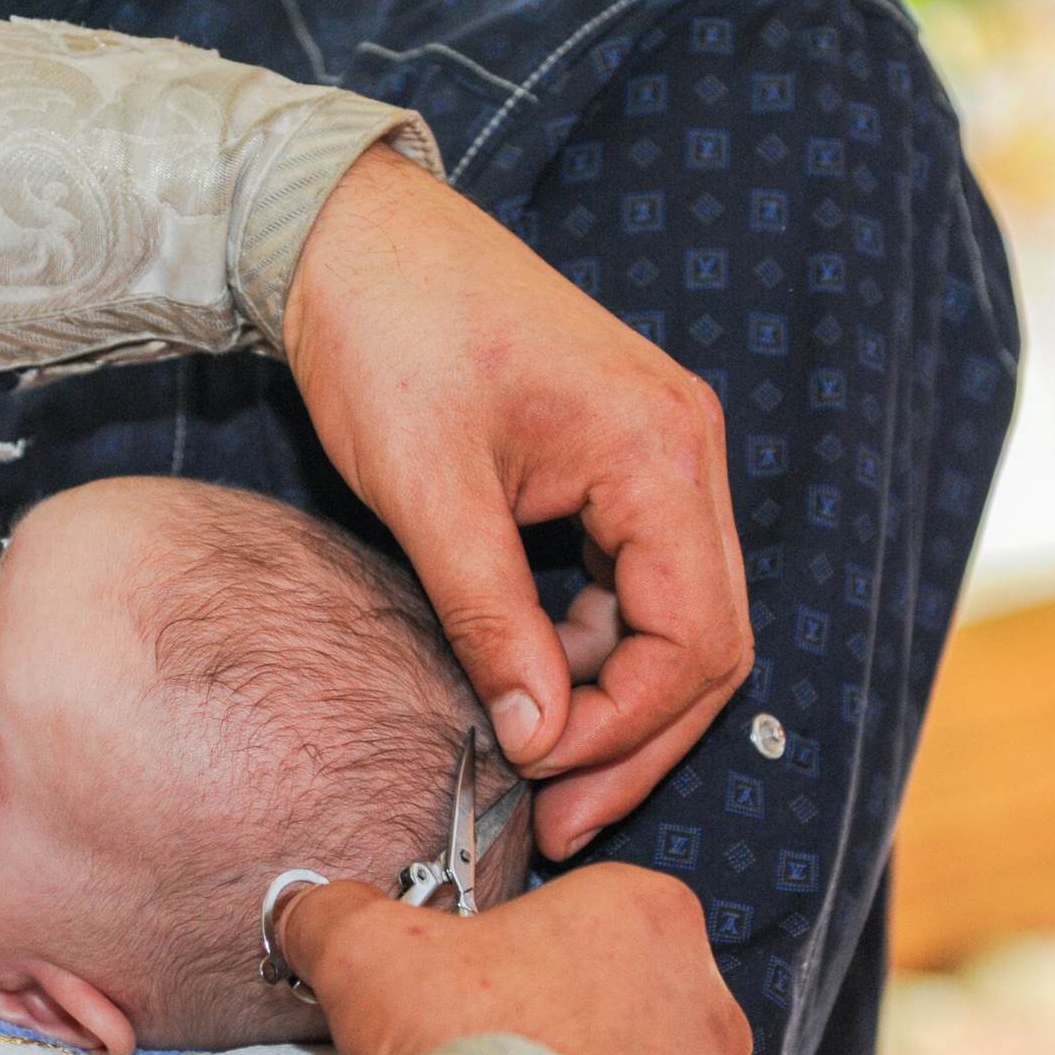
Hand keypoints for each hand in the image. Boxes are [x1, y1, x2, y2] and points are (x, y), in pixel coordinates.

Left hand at [285, 145, 751, 857]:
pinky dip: (589, 648)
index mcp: (662, 450)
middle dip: (635, 737)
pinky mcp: (614, 463)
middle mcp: (684, 452)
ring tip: (535, 771)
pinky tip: (526, 689)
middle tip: (558, 820)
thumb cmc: (386, 334)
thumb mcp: (428, 490)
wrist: (346, 234)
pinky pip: (633, 583)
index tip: (548, 784)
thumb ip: (489, 618)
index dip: (630, 730)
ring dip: (613, 701)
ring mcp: (656, 456)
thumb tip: (536, 741)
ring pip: (674, 620)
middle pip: (707, 641)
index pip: (698, 637)